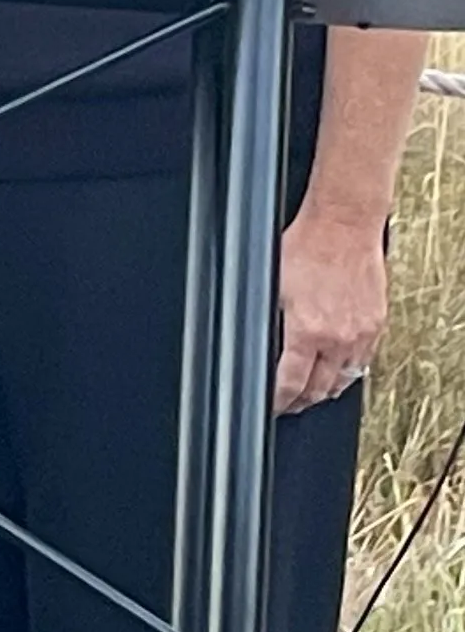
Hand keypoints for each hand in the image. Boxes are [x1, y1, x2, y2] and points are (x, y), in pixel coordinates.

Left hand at [274, 202, 386, 412]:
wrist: (343, 226)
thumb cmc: (305, 246)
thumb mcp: (270, 287)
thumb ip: (267, 322)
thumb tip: (254, 343)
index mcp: (308, 332)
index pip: (291, 384)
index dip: (278, 400)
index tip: (271, 405)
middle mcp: (338, 338)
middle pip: (320, 389)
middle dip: (300, 401)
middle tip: (287, 403)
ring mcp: (361, 333)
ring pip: (345, 380)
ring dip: (326, 390)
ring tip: (310, 394)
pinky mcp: (376, 324)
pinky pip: (363, 360)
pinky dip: (347, 371)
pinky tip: (337, 370)